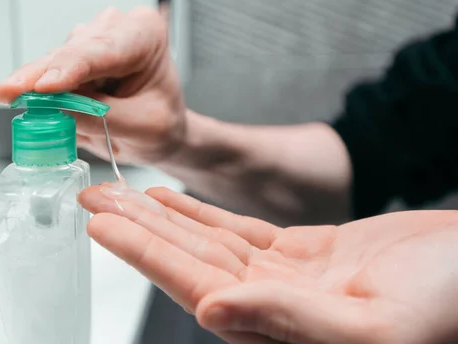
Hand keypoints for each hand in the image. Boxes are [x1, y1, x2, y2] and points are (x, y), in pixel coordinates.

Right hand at [0, 7, 185, 164]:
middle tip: (7, 93)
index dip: (71, 67)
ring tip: (13, 98)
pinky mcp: (73, 57)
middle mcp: (117, 27)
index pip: (105, 50)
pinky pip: (48, 71)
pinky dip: (35, 88)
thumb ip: (104, 118)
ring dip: (35, 82)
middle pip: (73, 51)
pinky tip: (21, 97)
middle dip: (39, 74)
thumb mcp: (143, 128)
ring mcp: (92, 39)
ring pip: (55, 59)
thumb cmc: (161, 126)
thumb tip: (58, 109)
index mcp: (145, 34)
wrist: (160, 133)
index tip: (44, 86)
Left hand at [79, 184, 457, 343]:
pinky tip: (172, 197)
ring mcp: (286, 278)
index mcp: (279, 327)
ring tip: (122, 192)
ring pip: (207, 242)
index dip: (145, 255)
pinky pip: (239, 230)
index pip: (193, 287)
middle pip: (189, 261)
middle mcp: (272, 305)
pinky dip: (203, 212)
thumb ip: (289, 322)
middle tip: (95, 198)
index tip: (103, 225)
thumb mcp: (376, 321)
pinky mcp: (305, 253)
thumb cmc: (448, 303)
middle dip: (139, 229)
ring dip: (163, 216)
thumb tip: (212, 312)